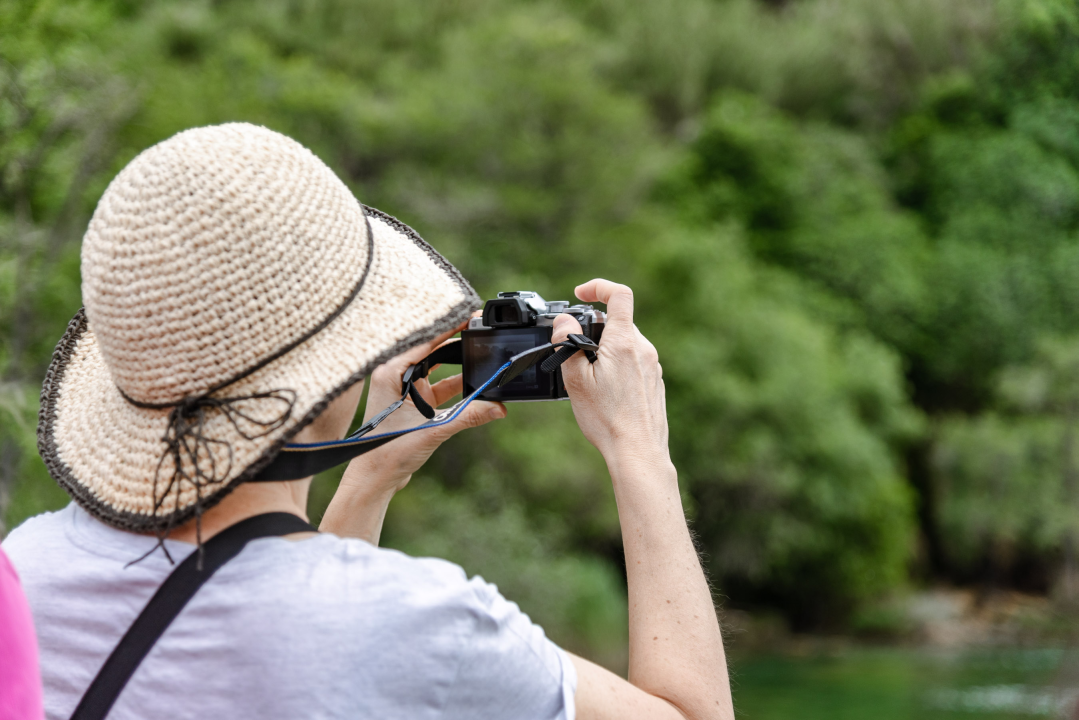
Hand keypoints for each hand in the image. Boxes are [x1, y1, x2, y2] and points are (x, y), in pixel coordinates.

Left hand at [320, 320, 505, 541]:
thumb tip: (498, 407)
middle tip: (480, 330)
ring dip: (459, 364)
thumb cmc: (387, 452)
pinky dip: (458, 385)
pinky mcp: (415, 402)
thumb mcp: (433, 430)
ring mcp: (406, 388)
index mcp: (391, 372)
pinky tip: (477, 384)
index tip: (470, 315)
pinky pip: (441, 385)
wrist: (375, 479)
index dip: (449, 326)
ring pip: (438, 367)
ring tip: (483, 354)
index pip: (425, 340)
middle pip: (432, 349)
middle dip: (456, 342)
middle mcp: (396, 375)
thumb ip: (468, 416)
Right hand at [551, 279, 670, 469]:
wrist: (638, 451)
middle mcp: (644, 349)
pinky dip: (617, 367)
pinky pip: (633, 362)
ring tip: (590, 381)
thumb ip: (568, 344)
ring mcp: (652, 366)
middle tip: (575, 354)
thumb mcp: (576, 380)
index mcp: (625, 342)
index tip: (580, 294)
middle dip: (594, 330)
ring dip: (605, 351)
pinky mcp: (654, 382)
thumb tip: (564, 321)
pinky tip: (606, 394)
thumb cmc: (607, 419)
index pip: (619, 294)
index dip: (598, 287)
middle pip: (618, 323)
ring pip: (625, 344)